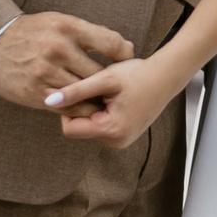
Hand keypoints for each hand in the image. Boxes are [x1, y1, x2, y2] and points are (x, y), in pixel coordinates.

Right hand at [0, 11, 134, 110]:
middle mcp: (59, 49)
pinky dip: (79, 109)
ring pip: (86, 93)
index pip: (112, 44)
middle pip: (100, 73)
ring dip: (96, 98)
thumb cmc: (31, 31)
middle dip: (112, 82)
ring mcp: (46, 73)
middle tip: (119, 87)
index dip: (125, 55)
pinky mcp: (35, 93)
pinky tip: (83, 105)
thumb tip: (124, 47)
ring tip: (105, 99)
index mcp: (69, 28)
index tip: (126, 62)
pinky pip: (68, 108)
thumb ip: (90, 33)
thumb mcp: (59, 21)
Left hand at [48, 57, 181, 148]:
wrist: (167, 76)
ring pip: (90, 127)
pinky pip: (101, 126)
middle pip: (80, 129)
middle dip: (84, 108)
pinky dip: (102, 112)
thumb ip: (76, 91)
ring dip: (94, 109)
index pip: (69, 128)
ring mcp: (121, 140)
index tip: (82, 90)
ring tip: (111, 93)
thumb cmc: (140, 74)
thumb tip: (49, 101)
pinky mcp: (123, 136)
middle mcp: (117, 141)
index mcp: (111, 130)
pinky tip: (116, 99)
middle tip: (101, 90)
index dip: (70, 108)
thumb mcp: (105, 79)